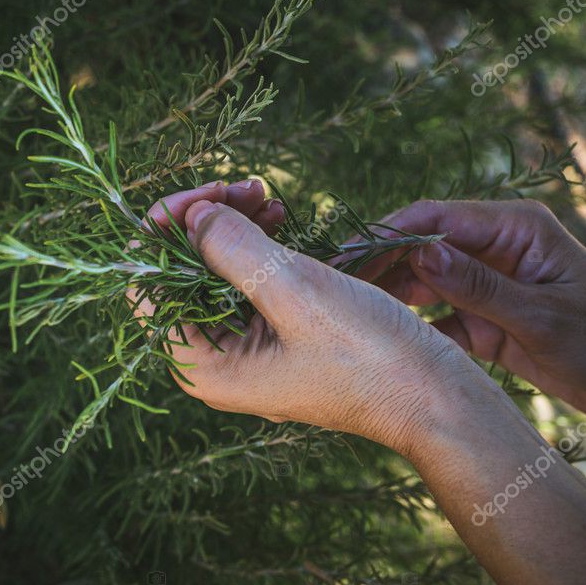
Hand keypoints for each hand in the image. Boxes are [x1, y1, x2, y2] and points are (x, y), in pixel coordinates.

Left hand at [132, 180, 497, 455]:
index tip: (206, 193)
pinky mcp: (281, 336)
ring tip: (269, 195)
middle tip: (247, 185)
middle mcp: (217, 361)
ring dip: (235, 226)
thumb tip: (190, 215)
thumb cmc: (370, 357)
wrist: (438, 399)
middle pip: (181, 274)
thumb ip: (233, 250)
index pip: (148, 286)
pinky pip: (252, 282)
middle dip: (206, 221)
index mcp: (204, 365)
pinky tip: (281, 217)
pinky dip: (261, 245)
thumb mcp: (297, 293)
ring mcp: (249, 349)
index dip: (164, 231)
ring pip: (218, 272)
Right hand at [349, 198, 585, 423]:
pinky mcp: (486, 318)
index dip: (386, 234)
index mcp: (514, 229)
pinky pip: (439, 317)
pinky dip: (414, 327)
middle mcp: (495, 248)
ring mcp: (488, 283)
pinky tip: (381, 339)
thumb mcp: (543, 316)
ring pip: (423, 281)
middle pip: (421, 246)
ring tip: (344, 311)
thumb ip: (480, 287)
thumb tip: (420, 254)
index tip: (344, 257)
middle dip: (376, 264)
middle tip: (330, 288)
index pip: (435, 219)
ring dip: (388, 295)